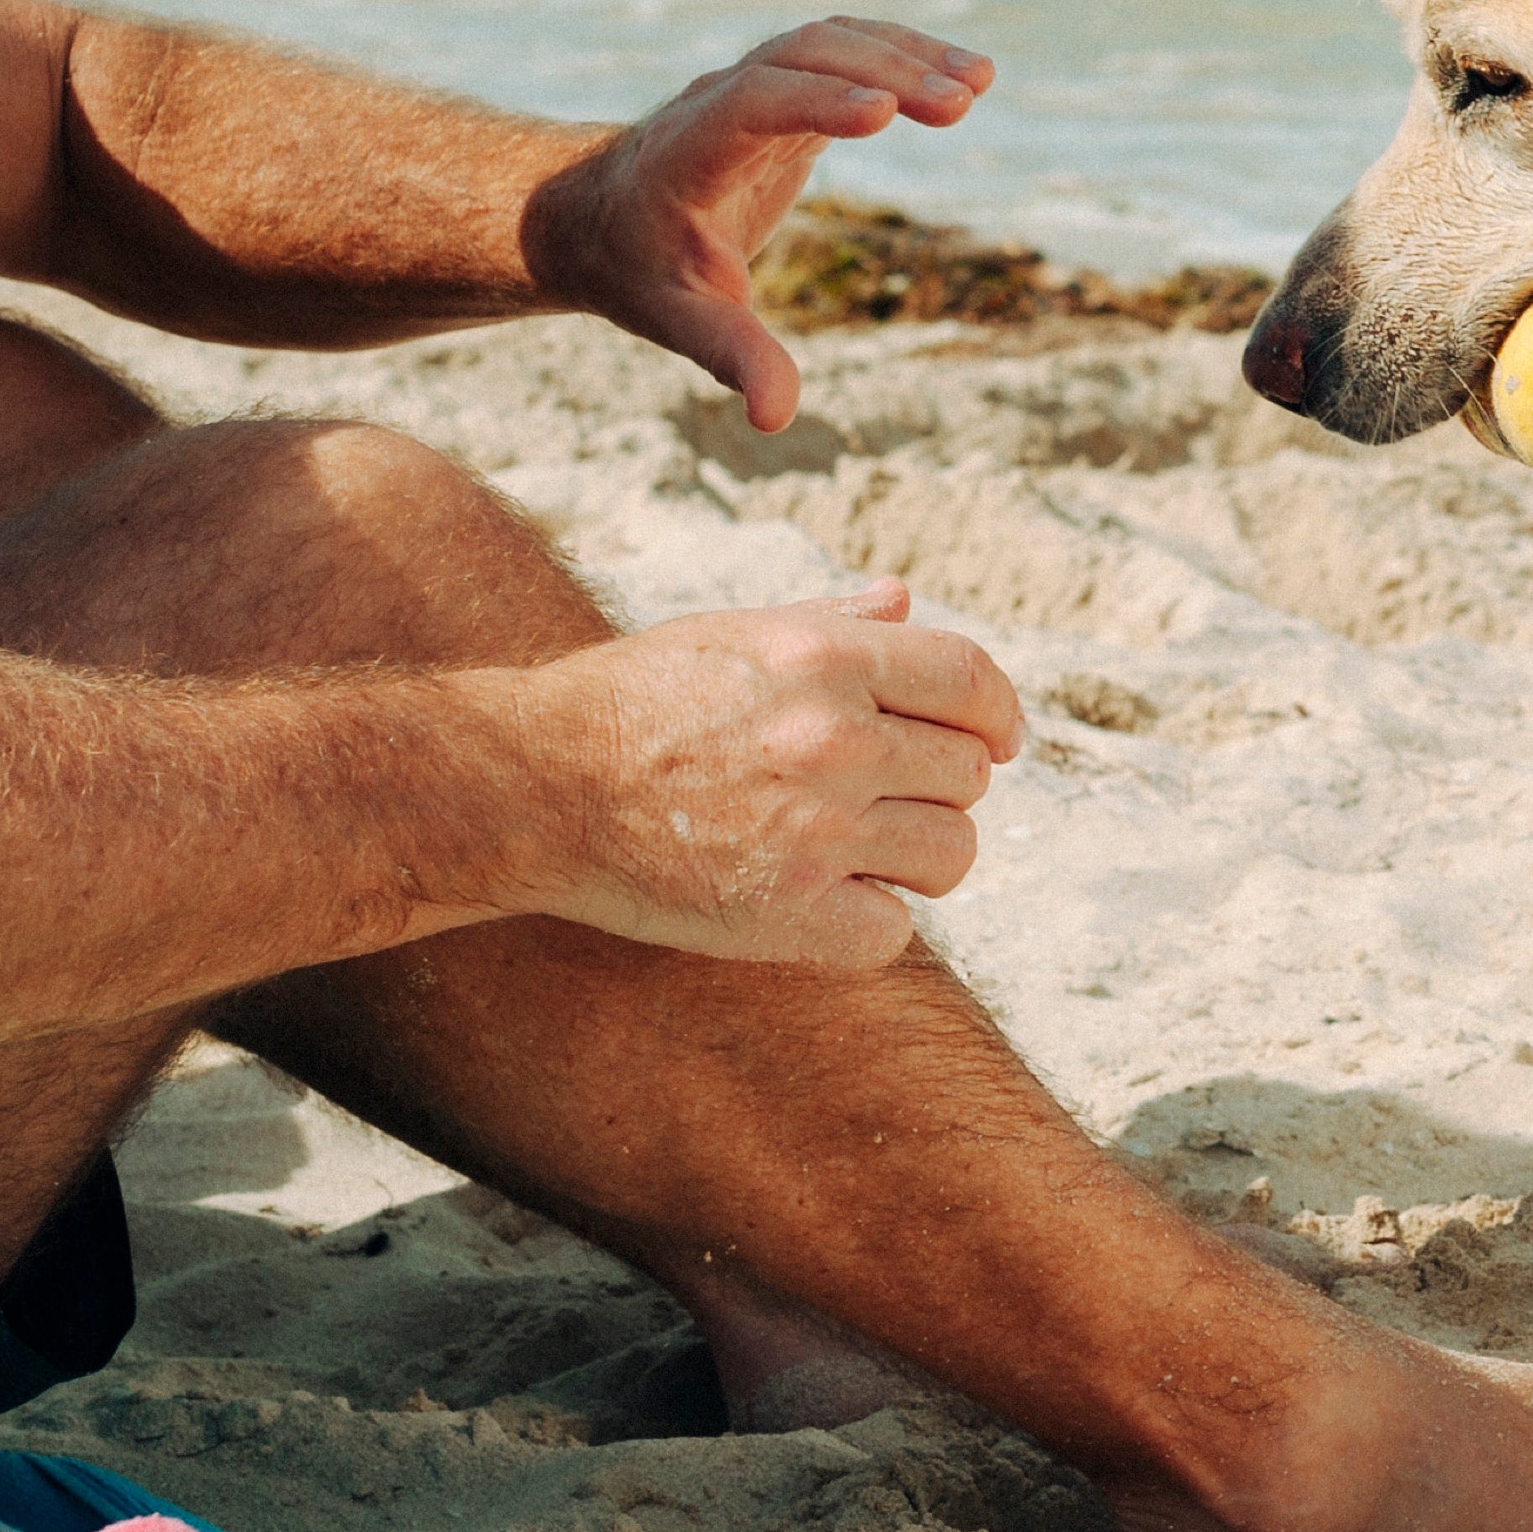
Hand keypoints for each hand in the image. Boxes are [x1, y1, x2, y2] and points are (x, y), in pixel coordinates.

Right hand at [514, 579, 1020, 964]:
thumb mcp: (731, 634)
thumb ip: (832, 622)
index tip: (1001, 741)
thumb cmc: (629, 701)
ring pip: (950, 854)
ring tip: (853, 851)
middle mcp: (833, 738)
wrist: (531, 784)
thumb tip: (906, 601)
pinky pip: (893, 930)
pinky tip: (816, 901)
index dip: (1000, 715)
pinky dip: (866, 924)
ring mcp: (816, 830)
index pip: (973, 681)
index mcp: (826, 658)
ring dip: (917, 859)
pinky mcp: (788, 913)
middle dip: (939, 787)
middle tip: (880, 798)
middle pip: (969, 774)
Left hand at [533, 18, 987, 431]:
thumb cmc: (641, 270)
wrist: (600, 216)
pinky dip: (904, 56)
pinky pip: (847, 55)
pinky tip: (967, 79)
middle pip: (803, 55)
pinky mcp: (787, 93)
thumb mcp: (680, 319)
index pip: (752, 104)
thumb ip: (733, 358)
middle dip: (882, 69)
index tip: (884, 114)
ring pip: (831, 42)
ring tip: (982, 81)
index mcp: (691, 151)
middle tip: (961, 101)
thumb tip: (776, 418)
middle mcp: (721, 101)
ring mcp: (755, 87)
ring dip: (906, 54)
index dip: (814, 103)